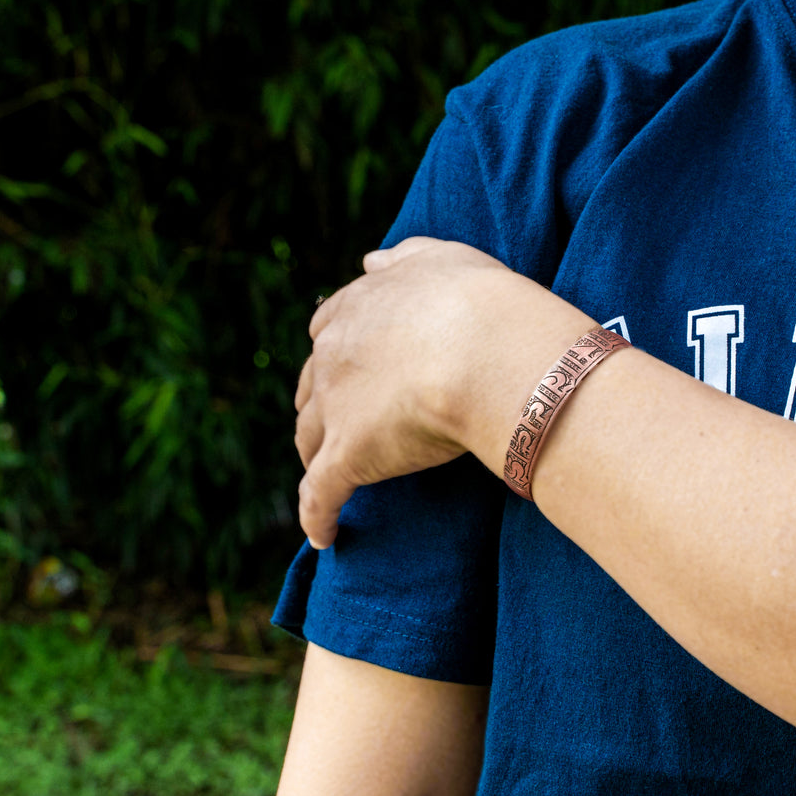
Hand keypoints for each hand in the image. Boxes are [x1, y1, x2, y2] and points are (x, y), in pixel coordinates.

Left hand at [294, 236, 589, 547]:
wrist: (486, 349)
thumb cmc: (479, 304)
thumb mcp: (443, 259)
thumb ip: (405, 260)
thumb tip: (371, 260)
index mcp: (355, 309)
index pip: (328, 332)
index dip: (337, 355)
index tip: (348, 370)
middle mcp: (333, 356)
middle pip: (312, 388)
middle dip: (320, 406)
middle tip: (337, 426)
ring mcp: (335, 409)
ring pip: (309, 439)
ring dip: (314, 457)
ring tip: (326, 479)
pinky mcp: (347, 457)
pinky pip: (320, 495)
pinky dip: (316, 517)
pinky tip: (324, 537)